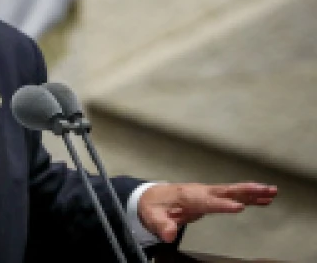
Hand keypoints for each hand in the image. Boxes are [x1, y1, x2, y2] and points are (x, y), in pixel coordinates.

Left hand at [138, 182, 277, 242]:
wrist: (152, 197)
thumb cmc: (153, 206)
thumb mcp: (152, 217)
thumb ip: (162, 225)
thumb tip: (169, 234)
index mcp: (187, 197)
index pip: (207, 202)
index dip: (221, 204)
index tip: (238, 207)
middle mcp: (200, 192)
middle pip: (225, 191)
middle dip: (245, 191)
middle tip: (264, 190)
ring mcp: (207, 192)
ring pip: (232, 191)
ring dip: (252, 191)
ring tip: (272, 192)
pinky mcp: (212, 196)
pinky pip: (233, 194)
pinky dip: (249, 196)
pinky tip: (264, 199)